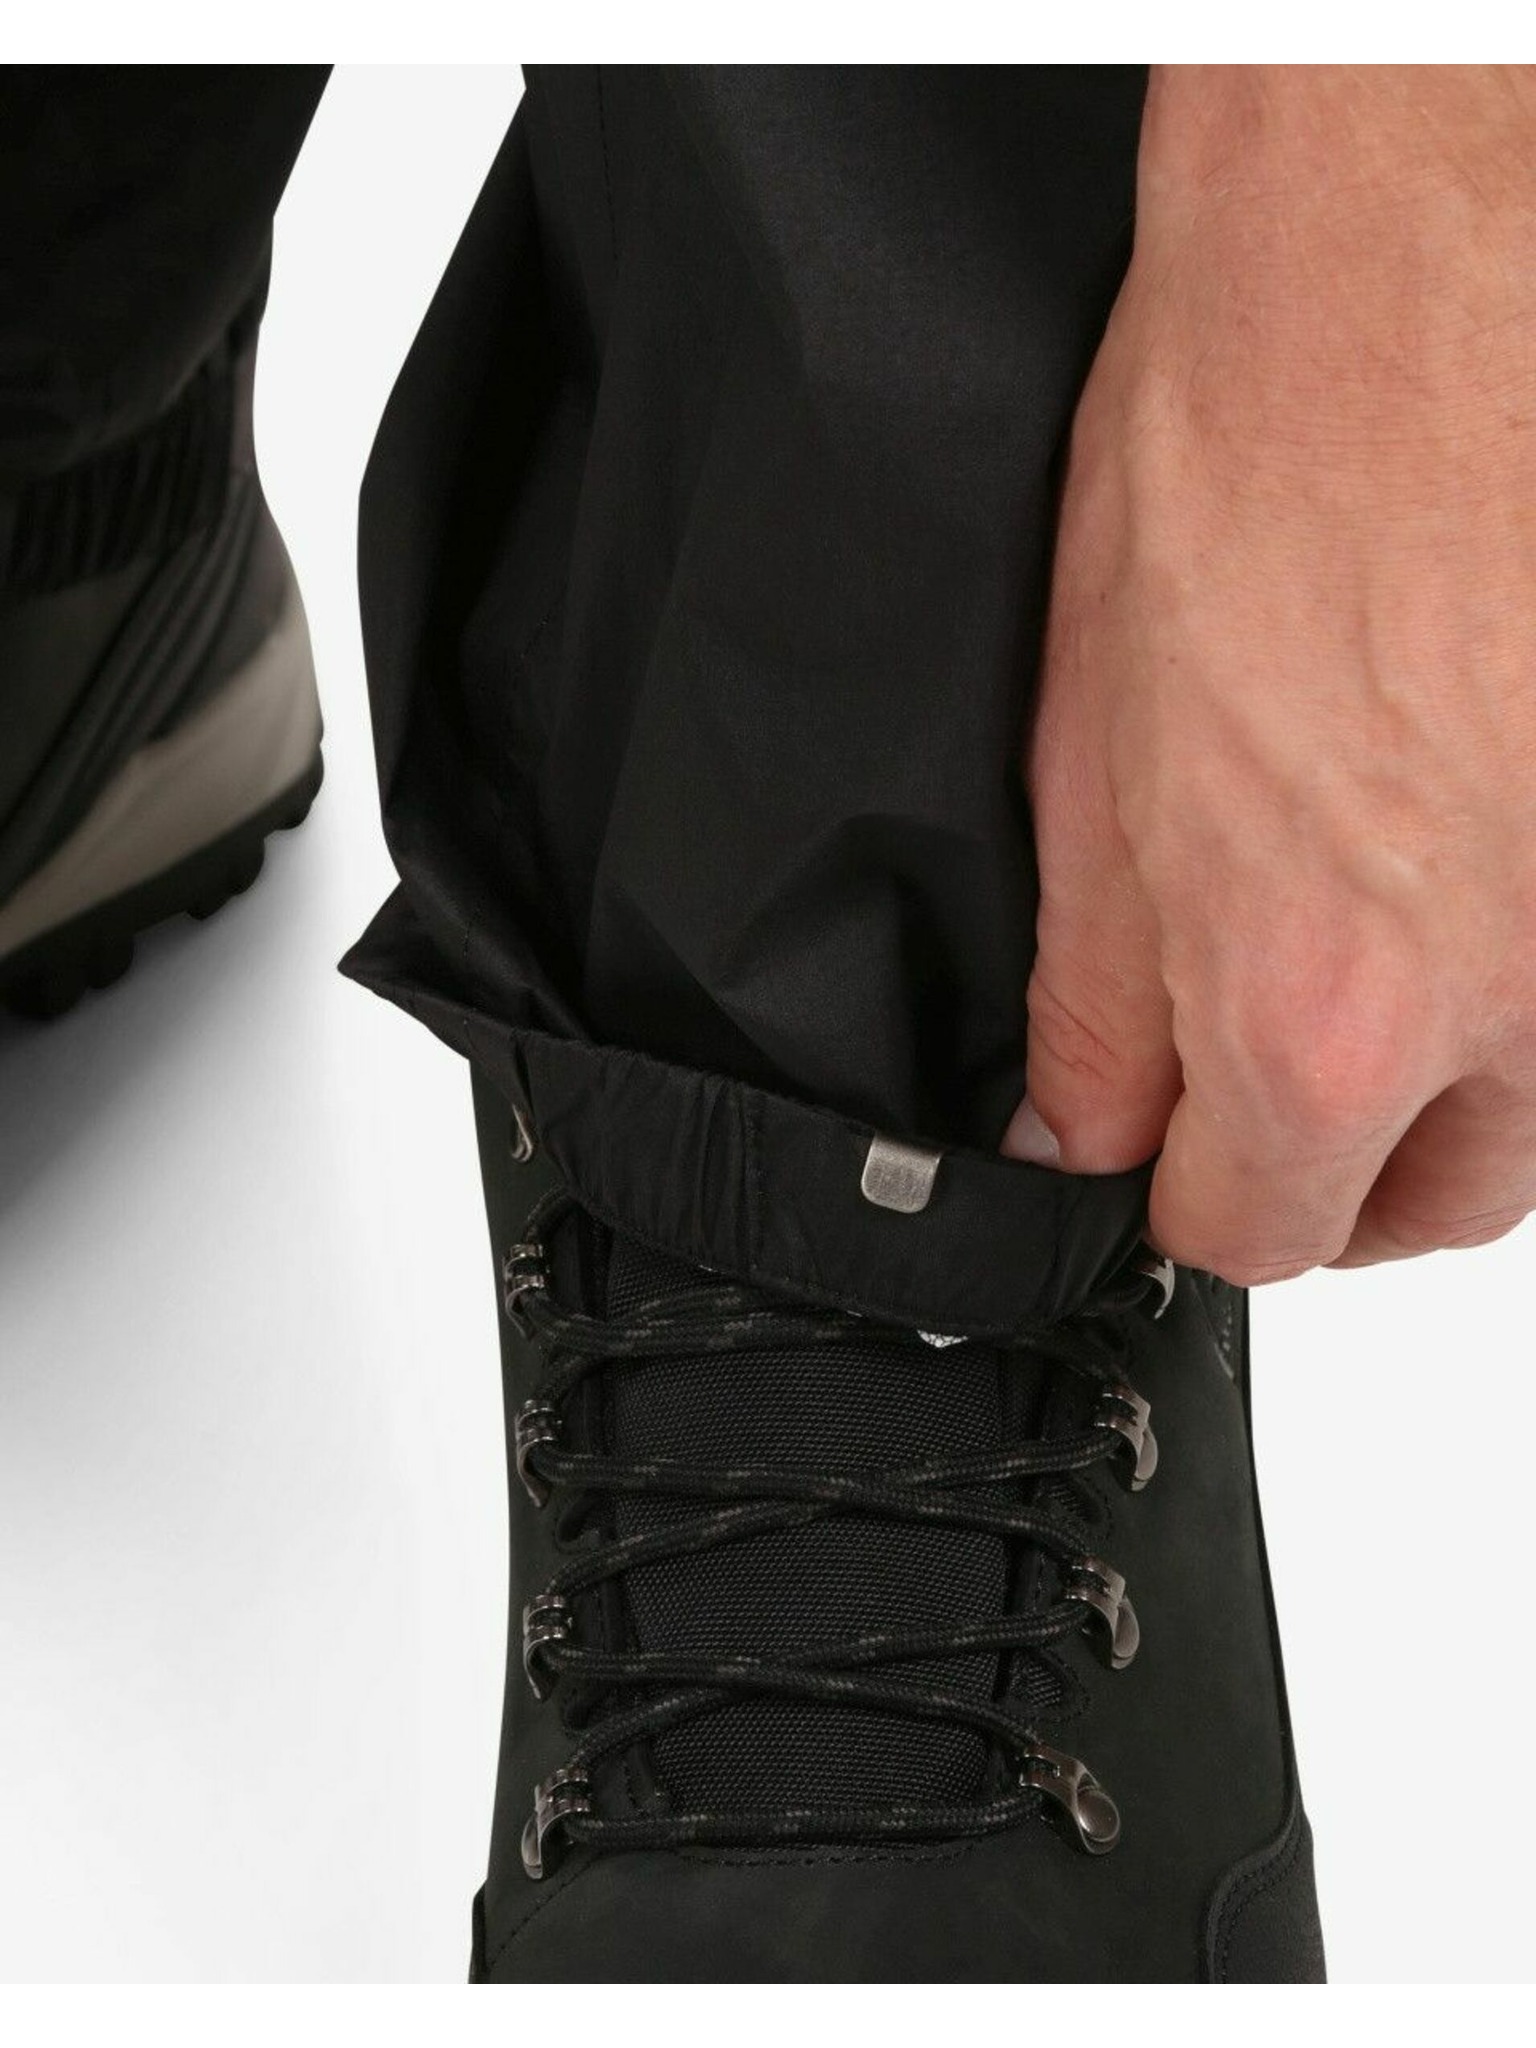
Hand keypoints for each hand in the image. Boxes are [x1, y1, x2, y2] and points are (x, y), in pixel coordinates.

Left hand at [1004, 66, 1535, 1283]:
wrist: (1404, 265)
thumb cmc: (1246, 455)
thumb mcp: (1091, 764)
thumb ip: (1094, 998)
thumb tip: (1081, 1128)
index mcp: (1324, 1008)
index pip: (1256, 1231)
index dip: (1189, 1198)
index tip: (1170, 1144)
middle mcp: (1513, 995)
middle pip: (1426, 1205)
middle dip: (1335, 1169)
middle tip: (1266, 1068)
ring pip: (1534, 1109)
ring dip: (1449, 1084)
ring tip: (1364, 954)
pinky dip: (1522, 962)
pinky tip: (1449, 853)